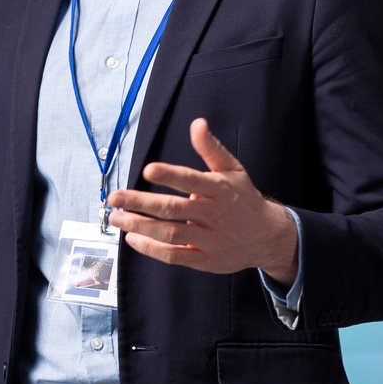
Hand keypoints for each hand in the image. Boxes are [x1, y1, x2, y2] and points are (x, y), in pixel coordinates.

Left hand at [106, 119, 297, 280]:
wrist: (267, 236)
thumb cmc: (243, 198)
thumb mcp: (233, 170)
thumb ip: (211, 148)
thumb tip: (197, 123)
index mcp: (220, 189)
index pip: (192, 180)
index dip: (170, 175)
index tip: (148, 169)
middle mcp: (214, 214)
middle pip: (173, 209)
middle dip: (141, 202)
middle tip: (115, 197)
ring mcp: (210, 239)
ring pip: (170, 234)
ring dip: (140, 226)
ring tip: (117, 217)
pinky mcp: (205, 260)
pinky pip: (174, 256)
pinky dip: (151, 249)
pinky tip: (132, 238)